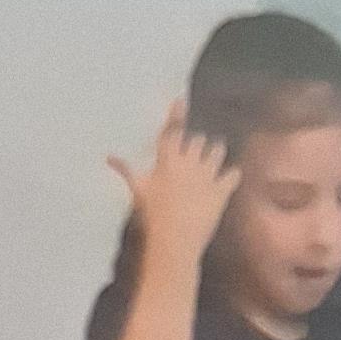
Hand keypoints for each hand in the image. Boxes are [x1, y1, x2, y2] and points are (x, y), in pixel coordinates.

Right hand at [108, 102, 237, 264]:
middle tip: (196, 153)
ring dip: (216, 152)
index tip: (181, 99)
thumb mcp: (138, 190)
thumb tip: (107, 157)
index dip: (177, 113)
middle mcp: (189, 161)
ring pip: (217, 150)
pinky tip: (231, 178)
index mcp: (168, 158)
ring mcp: (207, 175)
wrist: (175, 240)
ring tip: (214, 158)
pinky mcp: (221, 190)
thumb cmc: (152, 215)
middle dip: (197, 144)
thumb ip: (125, 170)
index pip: (173, 129)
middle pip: (197, 139)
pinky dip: (232, 175)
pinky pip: (233, 175)